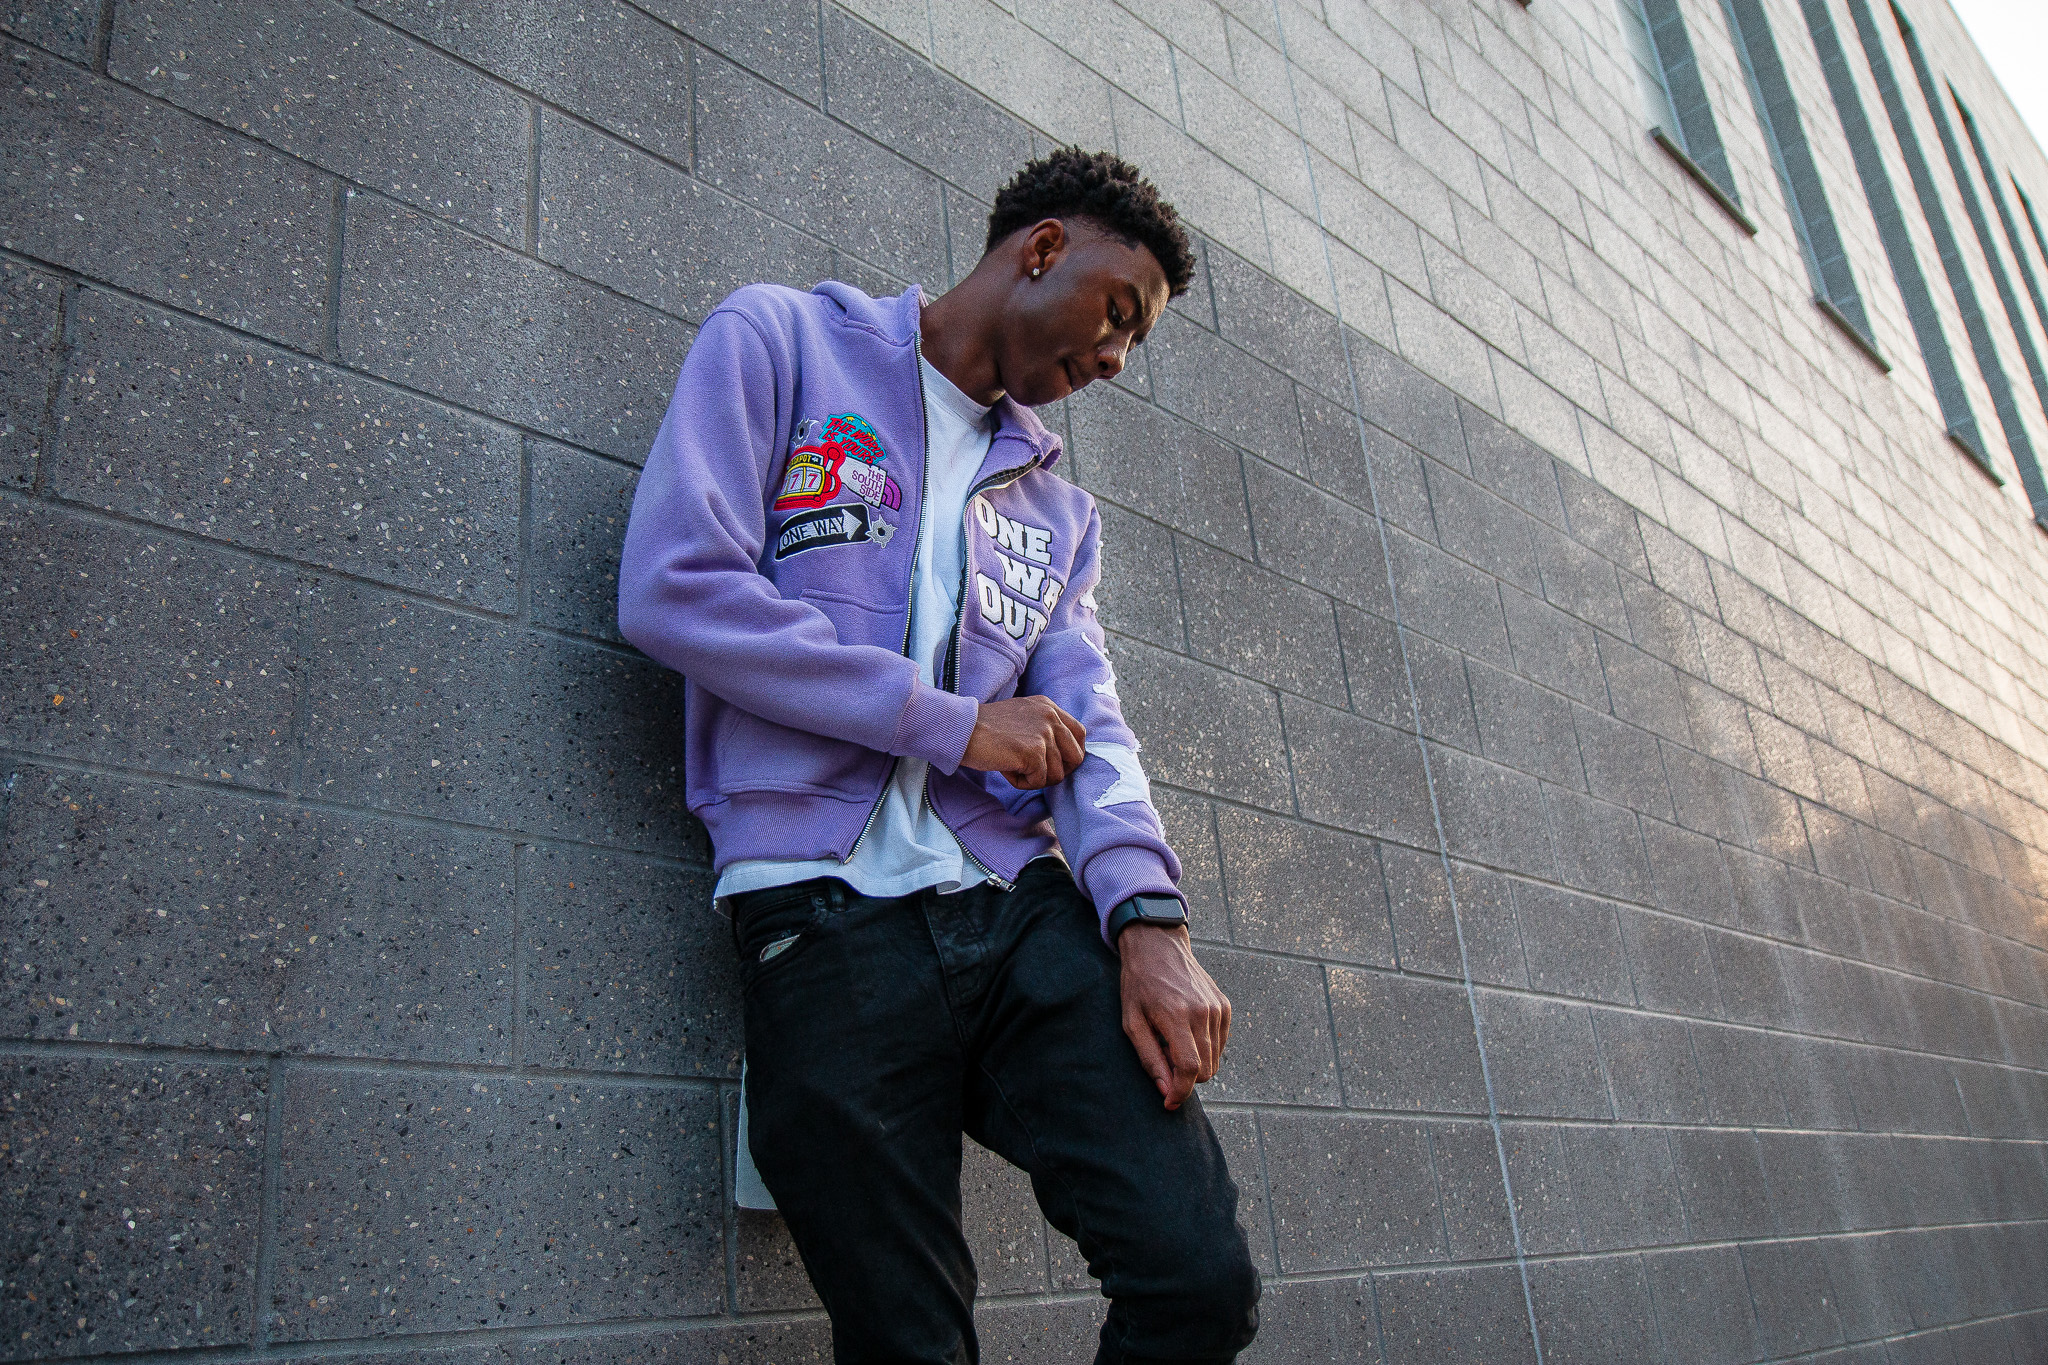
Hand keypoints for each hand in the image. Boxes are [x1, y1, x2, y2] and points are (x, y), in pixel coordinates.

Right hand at [961, 695, 1085, 788]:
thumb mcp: (1021, 717)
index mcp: (1049, 707)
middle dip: (1058, 772)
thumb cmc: (985, 728)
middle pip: (1076, 757)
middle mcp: (1050, 717)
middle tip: (1035, 772)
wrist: (962, 729)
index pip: (1079, 734)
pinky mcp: (1034, 752)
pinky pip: (1038, 781)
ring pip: (1056, 775)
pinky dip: (1021, 782)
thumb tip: (1061, 758)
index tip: (1056, 765)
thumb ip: (1043, 728)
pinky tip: (1006, 769)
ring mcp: (1044, 734)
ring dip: (1034, 778)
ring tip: (1012, 766)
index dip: (1071, 755)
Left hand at [1118, 923, 1230, 1109]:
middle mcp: (1203, 1012)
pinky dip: (1206, 1050)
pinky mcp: (1225, 1006)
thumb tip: (1166, 1091)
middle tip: (1164, 1064)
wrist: (1158, 946)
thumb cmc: (1139, 985)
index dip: (1181, 1092)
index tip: (1168, 1102)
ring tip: (1173, 1044)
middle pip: (1206, 1069)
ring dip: (1196, 1065)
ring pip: (1215, 1060)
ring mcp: (1218, 1008)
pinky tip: (1186, 1034)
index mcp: (1177, 1016)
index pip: (1190, 1068)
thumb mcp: (1132, 1022)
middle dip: (1185, 1079)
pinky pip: (1220, 1044)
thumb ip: (1149, 1059)